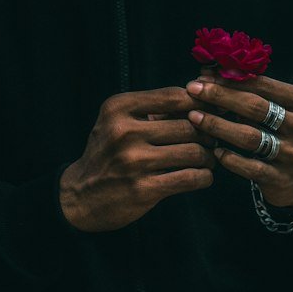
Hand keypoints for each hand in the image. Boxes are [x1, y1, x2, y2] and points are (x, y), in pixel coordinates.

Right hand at [60, 87, 215, 231]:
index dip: (200, 103)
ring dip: (207, 156)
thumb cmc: (108, 151)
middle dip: (206, 132)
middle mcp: (124, 131)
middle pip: (188, 125)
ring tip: (207, 157)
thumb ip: (155, 108)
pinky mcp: (143, 189)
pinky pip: (189, 178)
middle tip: (211, 138)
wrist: (81, 195)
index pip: (174, 96)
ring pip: (193, 152)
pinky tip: (202, 176)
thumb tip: (202, 96)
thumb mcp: (119, 120)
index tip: (210, 110)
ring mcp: (133, 161)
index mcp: (118, 107)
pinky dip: (204, 177)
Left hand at [185, 73, 292, 208]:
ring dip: (218, 125)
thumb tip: (208, 73)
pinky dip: (230, 158)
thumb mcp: (278, 109)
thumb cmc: (282, 134)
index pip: (263, 85)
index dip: (230, 79)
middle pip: (255, 107)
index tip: (203, 76)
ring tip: (194, 117)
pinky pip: (250, 167)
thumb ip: (251, 92)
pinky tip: (214, 151)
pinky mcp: (282, 178)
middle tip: (192, 90)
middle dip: (220, 96)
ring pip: (250, 136)